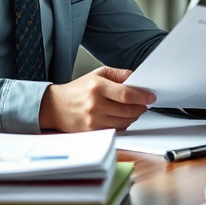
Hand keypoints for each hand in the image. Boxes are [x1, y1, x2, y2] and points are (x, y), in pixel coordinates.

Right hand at [38, 67, 155, 131]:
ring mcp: (94, 120)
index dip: (142, 97)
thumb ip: (118, 74)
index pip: (126, 94)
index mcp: (97, 87)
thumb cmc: (76, 90)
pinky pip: (116, 129)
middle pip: (128, 110)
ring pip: (124, 122)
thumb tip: (136, 77)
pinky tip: (122, 117)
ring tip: (134, 110)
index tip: (150, 96)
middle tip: (144, 104)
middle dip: (140, 108)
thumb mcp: (96, 73)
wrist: (55, 106)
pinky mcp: (93, 131)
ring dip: (134, 117)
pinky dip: (123, 124)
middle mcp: (96, 104)